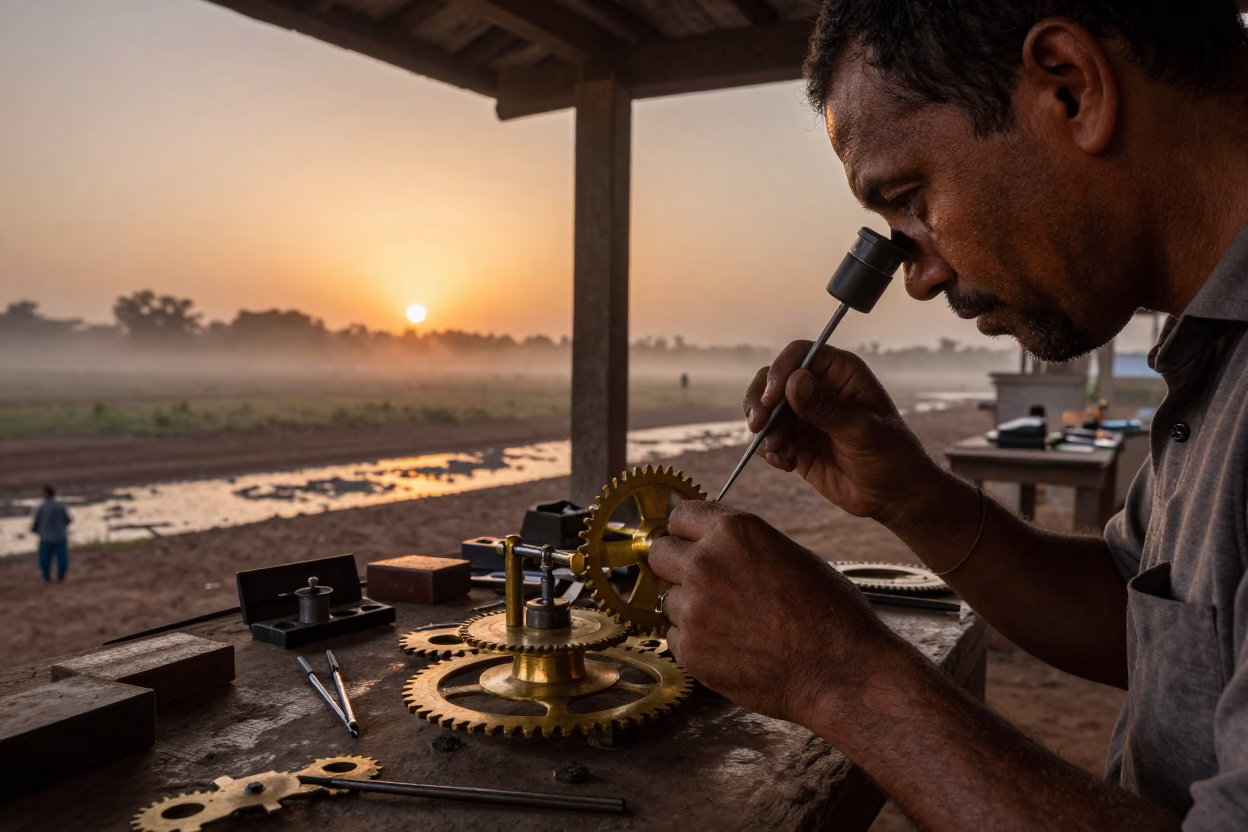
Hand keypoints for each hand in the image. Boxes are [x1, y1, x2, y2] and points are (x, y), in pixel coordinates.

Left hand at [648, 500, 903, 727]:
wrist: (840, 671)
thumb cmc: (829, 613)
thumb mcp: (788, 554)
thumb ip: (743, 546)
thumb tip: (715, 545)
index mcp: (734, 531)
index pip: (680, 516)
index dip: (686, 532)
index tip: (689, 543)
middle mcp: (705, 563)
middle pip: (660, 553)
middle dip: (675, 565)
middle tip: (701, 584)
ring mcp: (693, 607)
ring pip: (668, 598)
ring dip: (689, 608)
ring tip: (731, 624)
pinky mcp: (689, 649)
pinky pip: (675, 636)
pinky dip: (695, 642)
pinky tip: (730, 648)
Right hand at [742, 342, 941, 526]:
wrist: (894, 496)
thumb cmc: (891, 456)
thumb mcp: (862, 431)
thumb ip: (827, 408)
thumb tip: (794, 381)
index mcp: (841, 373)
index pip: (800, 355)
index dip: (780, 371)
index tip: (771, 399)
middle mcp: (819, 388)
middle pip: (772, 379)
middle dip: (760, 402)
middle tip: (758, 426)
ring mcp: (804, 416)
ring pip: (765, 409)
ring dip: (764, 431)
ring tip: (781, 452)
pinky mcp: (796, 441)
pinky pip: (768, 438)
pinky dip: (770, 450)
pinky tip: (788, 464)